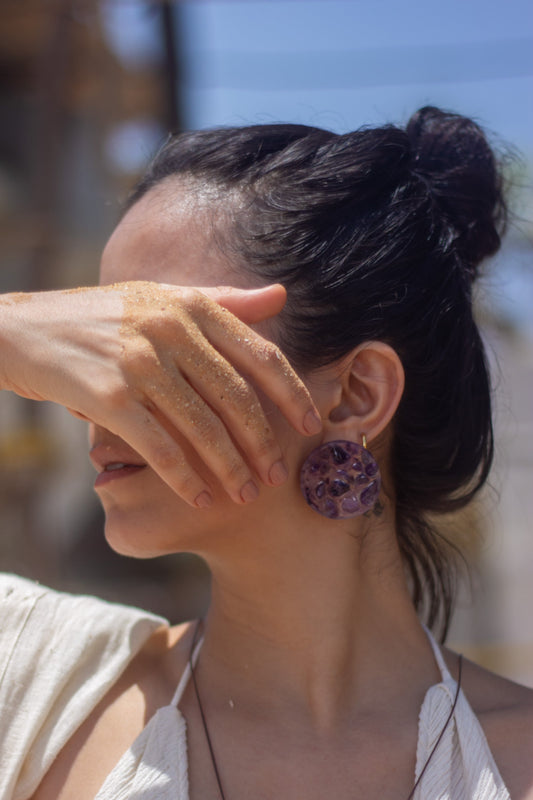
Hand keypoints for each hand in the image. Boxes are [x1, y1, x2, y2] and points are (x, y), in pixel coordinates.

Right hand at [0, 282, 321, 506]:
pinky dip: (184, 476)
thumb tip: (282, 298)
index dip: (291, 395)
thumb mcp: (162, 298)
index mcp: (191, 306)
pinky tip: (200, 497)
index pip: (260, 355)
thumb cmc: (102, 317)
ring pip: (203, 426)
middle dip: (263, 443)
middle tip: (277, 475)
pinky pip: (159, 445)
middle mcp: (171, 330)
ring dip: (230, 467)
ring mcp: (140, 362)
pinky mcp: (109, 395)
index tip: (311, 426)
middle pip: (237, 398)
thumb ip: (224, 301)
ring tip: (246, 494)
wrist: (24, 329)